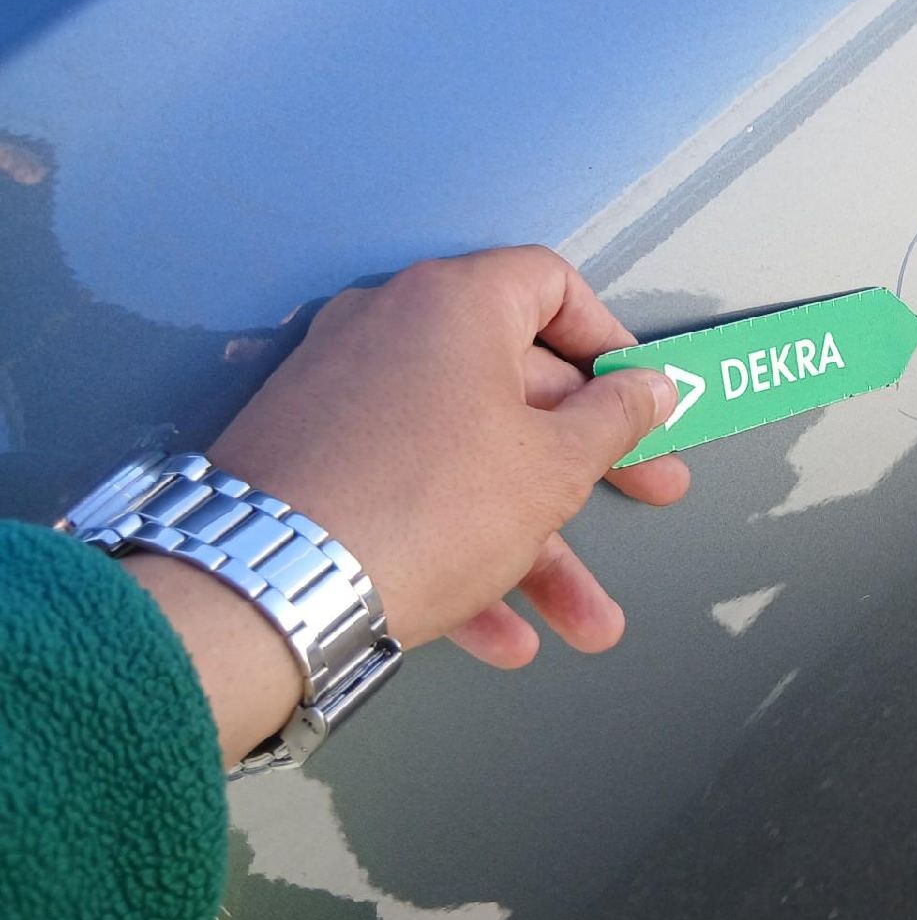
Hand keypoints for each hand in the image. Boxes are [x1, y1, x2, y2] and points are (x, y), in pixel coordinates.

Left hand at [210, 245, 688, 663]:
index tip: (640, 395)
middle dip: (589, 464)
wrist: (267, 589)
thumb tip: (647, 388)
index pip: (551, 286)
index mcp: (453, 304)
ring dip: (534, 541)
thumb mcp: (555, 466)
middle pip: (516, 385)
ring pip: (465, 459)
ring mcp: (341, 396)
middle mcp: (390, 330)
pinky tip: (500, 633)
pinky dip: (458, 551)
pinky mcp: (308, 463)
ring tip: (585, 619)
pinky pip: (406, 494)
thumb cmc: (425, 506)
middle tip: (647, 494)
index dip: (609, 340)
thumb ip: (615, 419)